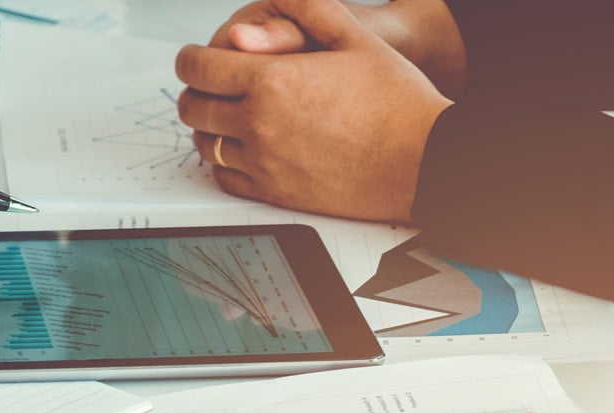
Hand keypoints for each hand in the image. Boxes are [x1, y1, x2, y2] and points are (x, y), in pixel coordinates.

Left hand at [175, 0, 451, 222]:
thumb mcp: (356, 37)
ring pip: (204, 145)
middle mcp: (258, 124)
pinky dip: (224, 162)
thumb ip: (310, 9)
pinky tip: (242, 149)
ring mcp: (263, 162)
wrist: (423, 159)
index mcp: (270, 81)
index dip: (190, 58)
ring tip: (227, 117)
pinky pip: (225, 177)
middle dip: (196, 91)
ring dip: (208, 128)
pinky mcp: (274, 193)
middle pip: (193, 107)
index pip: (197, 67)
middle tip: (210, 86)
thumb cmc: (396, 100)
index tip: (197, 58)